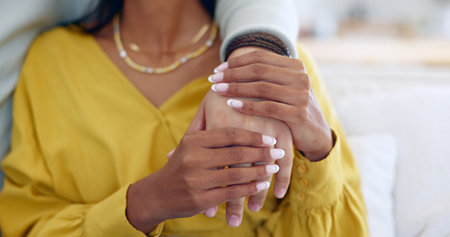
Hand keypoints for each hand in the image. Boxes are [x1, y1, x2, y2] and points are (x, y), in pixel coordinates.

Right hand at [126, 102, 283, 232]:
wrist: (158, 194)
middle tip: (277, 152)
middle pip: (235, 153)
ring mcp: (197, 179)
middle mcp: (193, 158)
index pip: (228, 135)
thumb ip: (210, 129)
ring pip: (236, 173)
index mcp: (193, 141)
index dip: (252, 136)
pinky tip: (261, 185)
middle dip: (261, 153)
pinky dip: (249, 188)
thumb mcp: (191, 144)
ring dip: (259, 171)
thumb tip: (241, 112)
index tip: (270, 138)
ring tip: (273, 168)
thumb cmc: (182, 164)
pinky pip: (232, 192)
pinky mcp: (200, 199)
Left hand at [210, 49, 332, 160]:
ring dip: (236, 88)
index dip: (236, 62)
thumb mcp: (282, 89)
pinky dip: (248, 106)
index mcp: (295, 66)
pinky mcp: (299, 114)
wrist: (315, 135)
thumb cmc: (290, 110)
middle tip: (213, 80)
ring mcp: (301, 95)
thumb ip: (265, 76)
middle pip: (259, 70)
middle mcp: (300, 77)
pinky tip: (232, 105)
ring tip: (217, 91)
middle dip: (232, 74)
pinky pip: (268, 107)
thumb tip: (229, 66)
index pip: (260, 57)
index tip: (217, 70)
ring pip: (262, 88)